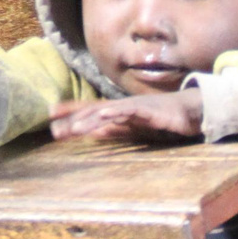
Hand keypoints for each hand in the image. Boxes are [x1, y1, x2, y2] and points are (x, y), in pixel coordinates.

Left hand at [50, 91, 204, 140]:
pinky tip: (104, 116)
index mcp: (117, 110)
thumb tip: (93, 133)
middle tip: (53, 129)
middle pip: (93, 111)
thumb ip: (113, 130)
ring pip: (107, 111)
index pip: (89, 109)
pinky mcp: (147, 110)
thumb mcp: (132, 128)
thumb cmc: (160, 118)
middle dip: (73, 119)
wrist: (188, 111)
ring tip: (72, 129)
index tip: (50, 114)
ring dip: (89, 120)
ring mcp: (133, 106)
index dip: (70, 110)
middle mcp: (121, 105)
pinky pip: (129, 111)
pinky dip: (116, 112)